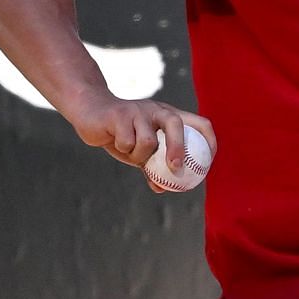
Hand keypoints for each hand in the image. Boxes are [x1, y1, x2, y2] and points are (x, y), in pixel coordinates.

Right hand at [65, 92, 217, 193]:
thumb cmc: (120, 132)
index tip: (209, 162)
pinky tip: (114, 141)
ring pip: (147, 140)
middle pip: (175, 123)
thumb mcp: (138, 150)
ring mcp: (138, 110)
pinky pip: (126, 142)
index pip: (199, 123)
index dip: (209, 140)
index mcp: (168, 116)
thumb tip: (163, 189)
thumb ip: (152, 166)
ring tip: (129, 152)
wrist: (89, 111)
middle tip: (176, 168)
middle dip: (178, 148)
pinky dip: (122, 148)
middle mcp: (156, 109)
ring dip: (138, 155)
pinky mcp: (119, 114)